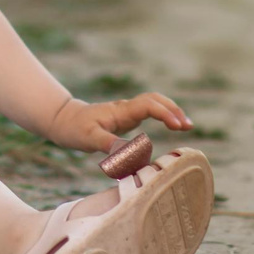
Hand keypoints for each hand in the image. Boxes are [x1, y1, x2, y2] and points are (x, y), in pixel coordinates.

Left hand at [47, 90, 192, 152]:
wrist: (64, 120)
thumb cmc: (76, 129)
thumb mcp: (89, 139)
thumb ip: (110, 145)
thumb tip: (130, 153)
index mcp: (120, 111)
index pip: (148, 105)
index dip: (165, 113)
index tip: (178, 125)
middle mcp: (126, 108)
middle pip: (156, 100)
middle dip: (173, 110)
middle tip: (188, 126)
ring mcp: (127, 111)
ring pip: (154, 103)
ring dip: (171, 110)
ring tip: (186, 125)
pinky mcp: (126, 117)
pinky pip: (150, 110)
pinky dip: (163, 114)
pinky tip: (172, 124)